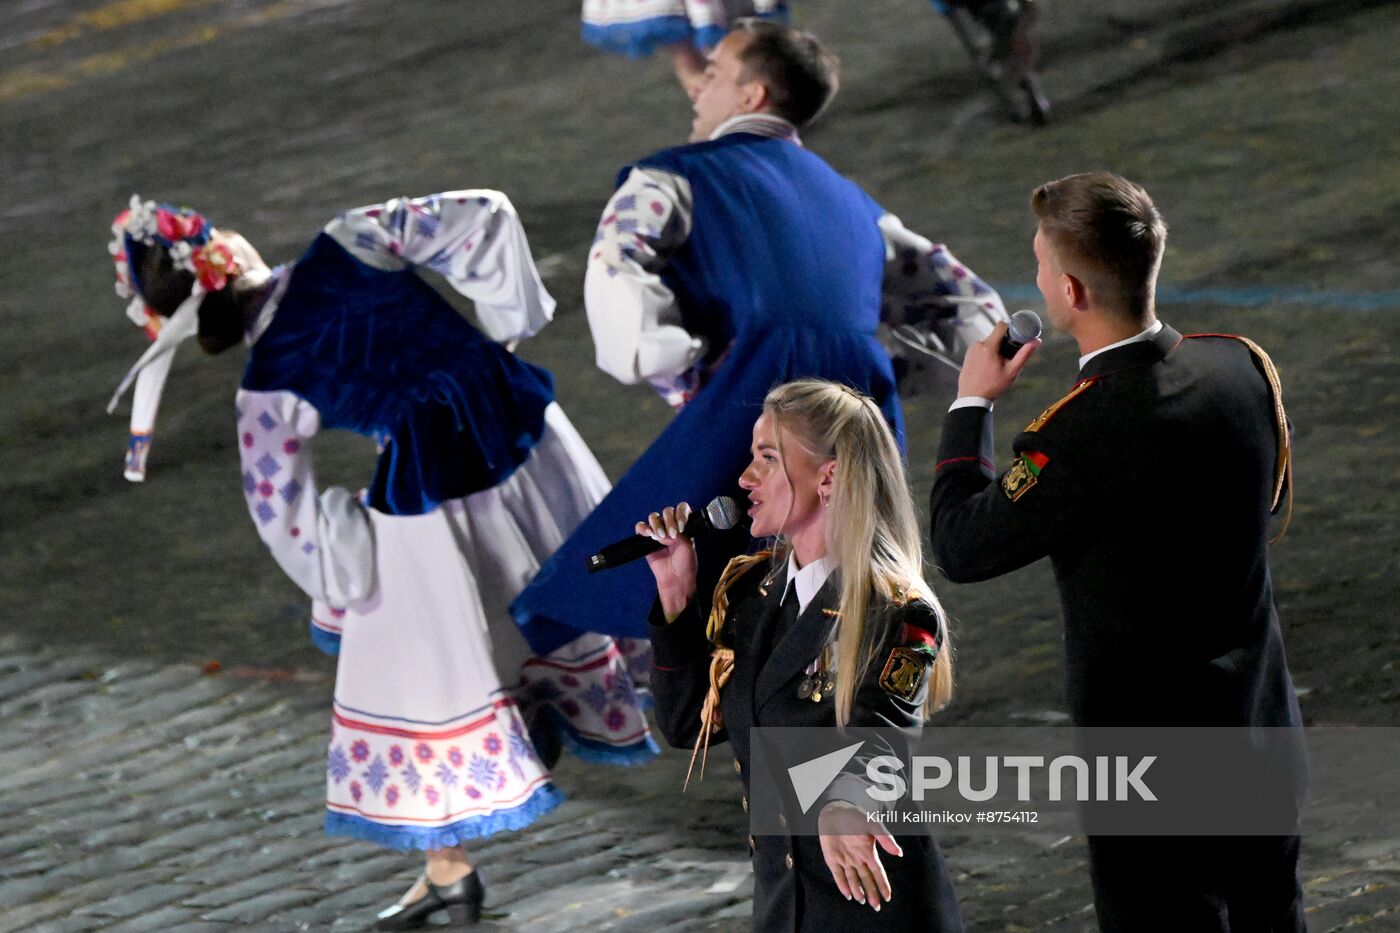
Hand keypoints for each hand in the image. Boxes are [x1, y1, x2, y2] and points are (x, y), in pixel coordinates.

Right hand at [635, 503, 696, 618]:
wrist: (675, 577)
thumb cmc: (685, 563)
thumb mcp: (687, 546)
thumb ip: (677, 534)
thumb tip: (662, 531)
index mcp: (684, 524)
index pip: (682, 508)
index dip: (681, 513)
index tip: (681, 526)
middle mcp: (671, 525)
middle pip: (667, 511)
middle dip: (669, 521)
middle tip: (673, 534)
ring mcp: (658, 531)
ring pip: (653, 516)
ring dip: (657, 524)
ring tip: (660, 537)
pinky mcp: (646, 539)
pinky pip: (641, 527)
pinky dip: (644, 528)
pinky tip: (650, 535)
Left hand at [817, 801, 901, 910]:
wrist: (835, 809)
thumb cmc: (856, 816)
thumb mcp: (873, 825)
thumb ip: (885, 839)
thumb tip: (899, 853)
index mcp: (868, 852)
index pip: (878, 873)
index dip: (883, 885)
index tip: (888, 897)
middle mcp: (858, 859)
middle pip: (866, 880)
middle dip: (872, 893)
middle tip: (876, 907)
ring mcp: (845, 860)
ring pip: (853, 880)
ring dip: (858, 891)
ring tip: (862, 901)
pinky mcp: (832, 859)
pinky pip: (838, 875)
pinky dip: (843, 885)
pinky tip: (848, 894)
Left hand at [956, 321, 1038, 400]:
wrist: (971, 398)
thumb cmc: (993, 386)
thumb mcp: (1012, 372)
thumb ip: (1024, 355)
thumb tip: (1036, 341)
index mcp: (988, 346)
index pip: (1001, 325)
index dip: (1011, 328)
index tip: (1017, 336)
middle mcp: (978, 344)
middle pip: (996, 335)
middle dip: (1004, 342)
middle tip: (1010, 355)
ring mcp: (971, 349)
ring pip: (988, 342)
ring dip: (996, 348)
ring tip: (999, 364)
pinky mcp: (968, 355)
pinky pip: (981, 348)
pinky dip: (988, 353)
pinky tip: (990, 367)